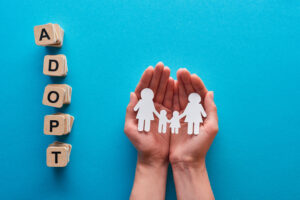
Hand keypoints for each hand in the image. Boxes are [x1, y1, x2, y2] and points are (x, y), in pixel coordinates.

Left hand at [124, 62, 173, 199]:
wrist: (154, 156)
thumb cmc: (141, 144)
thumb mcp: (131, 129)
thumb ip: (130, 112)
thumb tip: (132, 94)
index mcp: (140, 108)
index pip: (143, 90)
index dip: (146, 79)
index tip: (150, 69)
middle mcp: (150, 107)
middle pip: (154, 88)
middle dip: (157, 76)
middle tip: (162, 66)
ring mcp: (160, 110)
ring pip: (163, 92)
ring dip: (166, 81)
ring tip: (170, 71)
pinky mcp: (170, 115)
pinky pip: (172, 100)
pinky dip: (174, 91)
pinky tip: (176, 83)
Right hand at [170, 68, 217, 164]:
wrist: (185, 160)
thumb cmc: (199, 147)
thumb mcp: (210, 129)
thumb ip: (211, 110)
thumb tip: (211, 93)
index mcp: (204, 113)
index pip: (201, 94)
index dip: (197, 84)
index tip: (192, 75)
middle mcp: (194, 112)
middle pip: (190, 92)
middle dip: (186, 81)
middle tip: (181, 71)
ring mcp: (183, 114)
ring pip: (180, 96)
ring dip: (178, 85)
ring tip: (173, 74)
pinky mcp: (173, 118)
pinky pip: (172, 103)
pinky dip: (170, 94)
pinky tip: (168, 85)